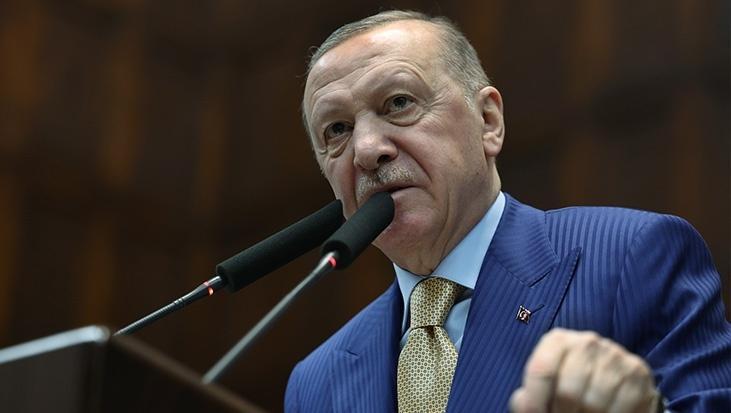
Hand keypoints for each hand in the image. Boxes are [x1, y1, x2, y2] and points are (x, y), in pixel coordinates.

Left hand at [509, 328, 661, 412]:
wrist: (612, 378)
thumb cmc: (570, 384)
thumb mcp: (547, 386)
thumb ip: (529, 396)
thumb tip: (524, 404)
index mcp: (558, 340)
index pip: (541, 370)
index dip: (535, 401)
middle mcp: (587, 341)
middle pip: (568, 391)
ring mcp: (615, 354)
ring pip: (595, 403)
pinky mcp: (638, 371)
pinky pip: (621, 407)